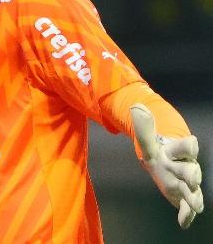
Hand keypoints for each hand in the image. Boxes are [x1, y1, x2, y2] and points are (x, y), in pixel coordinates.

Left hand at [131, 104, 203, 228]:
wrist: (166, 166)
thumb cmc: (160, 153)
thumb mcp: (149, 142)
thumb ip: (144, 128)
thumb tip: (136, 106)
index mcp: (178, 152)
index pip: (189, 147)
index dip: (189, 146)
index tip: (192, 142)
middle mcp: (185, 168)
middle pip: (192, 171)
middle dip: (192, 174)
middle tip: (189, 177)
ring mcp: (185, 184)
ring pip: (193, 190)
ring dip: (193, 197)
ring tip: (194, 204)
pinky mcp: (182, 198)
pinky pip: (187, 208)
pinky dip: (186, 215)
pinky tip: (183, 222)